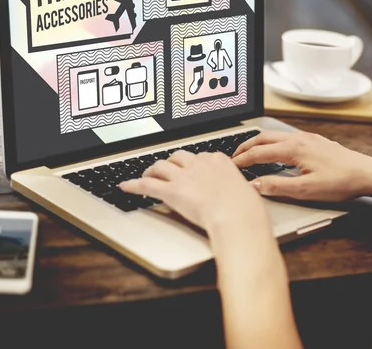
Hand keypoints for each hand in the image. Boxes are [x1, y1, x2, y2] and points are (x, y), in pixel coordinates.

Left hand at [119, 150, 269, 234]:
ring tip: (147, 175)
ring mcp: (184, 176)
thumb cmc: (245, 208)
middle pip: (178, 156)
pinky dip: (134, 185)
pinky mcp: (171, 190)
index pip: (201, 156)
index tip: (191, 169)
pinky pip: (147, 184)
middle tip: (168, 170)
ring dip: (152, 170)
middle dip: (171, 162)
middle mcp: (199, 164)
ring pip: (161, 166)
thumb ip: (236, 188)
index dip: (193, 164)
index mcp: (218, 160)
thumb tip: (239, 195)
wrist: (236, 215)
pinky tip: (126, 186)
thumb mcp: (245, 191)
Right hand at [232, 131, 371, 201]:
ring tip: (249, 153)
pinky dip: (272, 143)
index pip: (259, 153)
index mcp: (293, 149)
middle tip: (233, 157)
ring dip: (258, 143)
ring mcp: (308, 137)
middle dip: (245, 146)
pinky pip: (286, 137)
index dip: (242, 160)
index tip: (230, 167)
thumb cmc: (340, 182)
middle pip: (263, 138)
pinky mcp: (315, 140)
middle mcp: (298, 138)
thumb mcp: (306, 190)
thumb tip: (254, 185)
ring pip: (274, 135)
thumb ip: (277, 186)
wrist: (367, 174)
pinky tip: (275, 152)